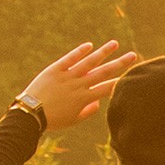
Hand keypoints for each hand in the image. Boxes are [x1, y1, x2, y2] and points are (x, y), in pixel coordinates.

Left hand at [18, 41, 138, 131]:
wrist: (31, 113)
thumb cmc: (53, 120)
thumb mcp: (73, 120)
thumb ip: (88, 112)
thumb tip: (98, 104)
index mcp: (85, 99)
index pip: (107, 88)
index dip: (121, 82)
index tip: (132, 76)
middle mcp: (79, 85)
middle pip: (103, 72)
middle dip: (120, 63)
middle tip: (133, 55)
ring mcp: (68, 76)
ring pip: (89, 62)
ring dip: (103, 52)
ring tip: (115, 44)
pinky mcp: (55, 70)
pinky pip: (70, 58)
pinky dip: (80, 51)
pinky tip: (90, 45)